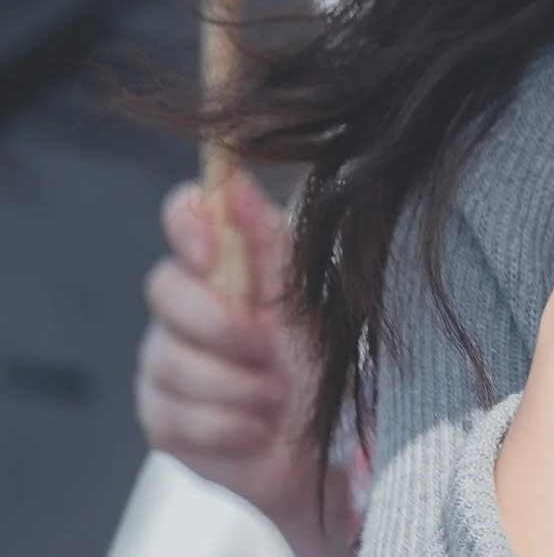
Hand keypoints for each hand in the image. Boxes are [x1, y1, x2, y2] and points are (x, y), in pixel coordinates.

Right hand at [137, 175, 354, 554]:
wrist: (321, 444)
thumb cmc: (317, 363)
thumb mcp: (306, 300)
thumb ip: (270, 243)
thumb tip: (236, 183)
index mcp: (223, 267)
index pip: (184, 214)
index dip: (187, 224)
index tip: (213, 253)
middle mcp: (182, 309)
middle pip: (163, 288)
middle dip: (222, 324)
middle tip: (268, 348)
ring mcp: (162, 364)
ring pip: (170, 361)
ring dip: (238, 385)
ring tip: (274, 396)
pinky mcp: (158, 419)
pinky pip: (176, 415)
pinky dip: (229, 426)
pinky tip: (256, 428)